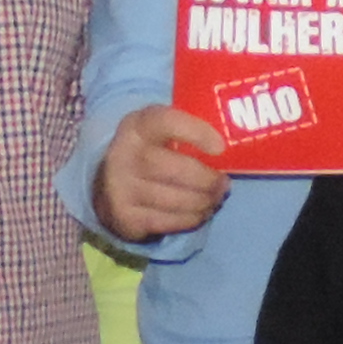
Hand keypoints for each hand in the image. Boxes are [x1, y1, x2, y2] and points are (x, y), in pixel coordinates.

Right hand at [96, 104, 231, 241]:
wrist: (108, 184)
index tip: (220, 148)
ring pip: (176, 199)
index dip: (196, 133)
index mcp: (137, 125)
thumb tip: (234, 145)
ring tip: (214, 199)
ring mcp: (121, 188)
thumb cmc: (150, 152)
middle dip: (208, 180)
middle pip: (176, 169)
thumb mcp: (159, 131)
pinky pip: (169, 221)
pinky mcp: (125, 216)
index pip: (167, 122)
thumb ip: (188, 130)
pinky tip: (200, 212)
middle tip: (224, 184)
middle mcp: (124, 154)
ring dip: (204, 202)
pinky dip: (191, 219)